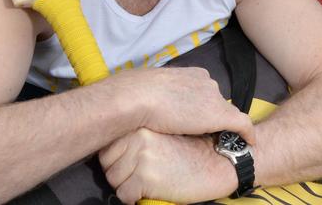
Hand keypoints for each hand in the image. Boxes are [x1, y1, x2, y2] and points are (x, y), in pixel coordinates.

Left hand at [99, 129, 237, 203]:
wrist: (215, 162)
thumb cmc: (190, 147)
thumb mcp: (161, 130)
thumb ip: (137, 133)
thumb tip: (110, 139)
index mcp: (139, 125)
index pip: (106, 146)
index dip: (116, 159)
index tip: (129, 162)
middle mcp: (137, 137)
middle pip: (107, 164)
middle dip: (120, 173)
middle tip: (139, 174)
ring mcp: (141, 156)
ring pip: (113, 180)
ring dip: (126, 185)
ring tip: (144, 182)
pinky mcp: (146, 177)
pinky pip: (124, 194)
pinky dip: (133, 197)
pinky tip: (148, 191)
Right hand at [107, 67, 254, 143]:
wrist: (137, 97)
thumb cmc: (136, 92)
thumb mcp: (150, 87)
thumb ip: (160, 92)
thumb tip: (151, 100)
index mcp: (191, 73)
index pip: (204, 91)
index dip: (200, 107)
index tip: (195, 119)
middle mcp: (207, 81)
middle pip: (216, 102)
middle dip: (211, 116)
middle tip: (203, 134)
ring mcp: (214, 97)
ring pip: (226, 114)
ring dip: (222, 126)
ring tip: (219, 141)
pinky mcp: (220, 115)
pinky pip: (242, 125)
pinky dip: (247, 133)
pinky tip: (248, 142)